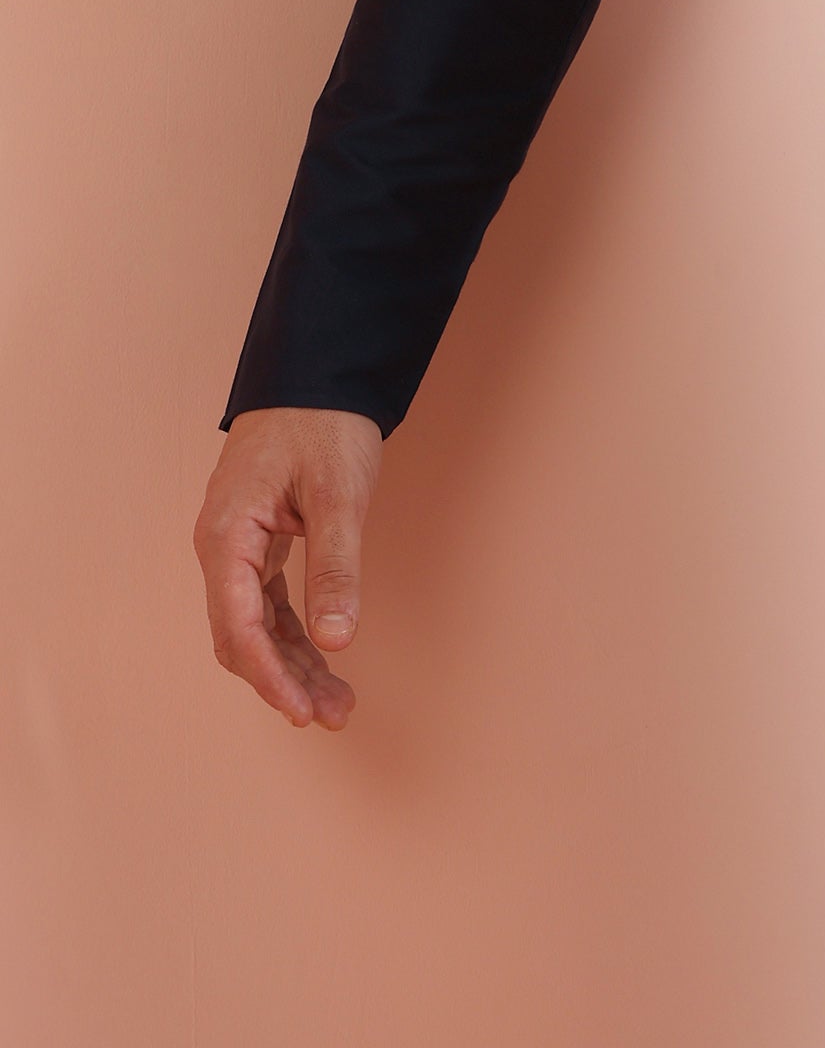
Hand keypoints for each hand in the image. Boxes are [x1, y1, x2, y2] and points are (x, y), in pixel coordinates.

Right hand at [193, 406, 382, 727]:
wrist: (317, 373)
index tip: (302, 712)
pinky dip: (294, 632)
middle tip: (333, 714)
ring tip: (336, 701)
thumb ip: (335, 567)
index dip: (271, 677)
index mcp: (227, 538)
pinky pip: (267, 602)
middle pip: (244, 636)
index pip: (239, 628)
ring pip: (256, 624)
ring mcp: (237, 546)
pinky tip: (322, 657)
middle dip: (285, 680)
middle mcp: (222, 548)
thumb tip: (338, 641)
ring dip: (293, 663)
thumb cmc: (323, 424)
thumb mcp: (338, 494)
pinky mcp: (258, 541)